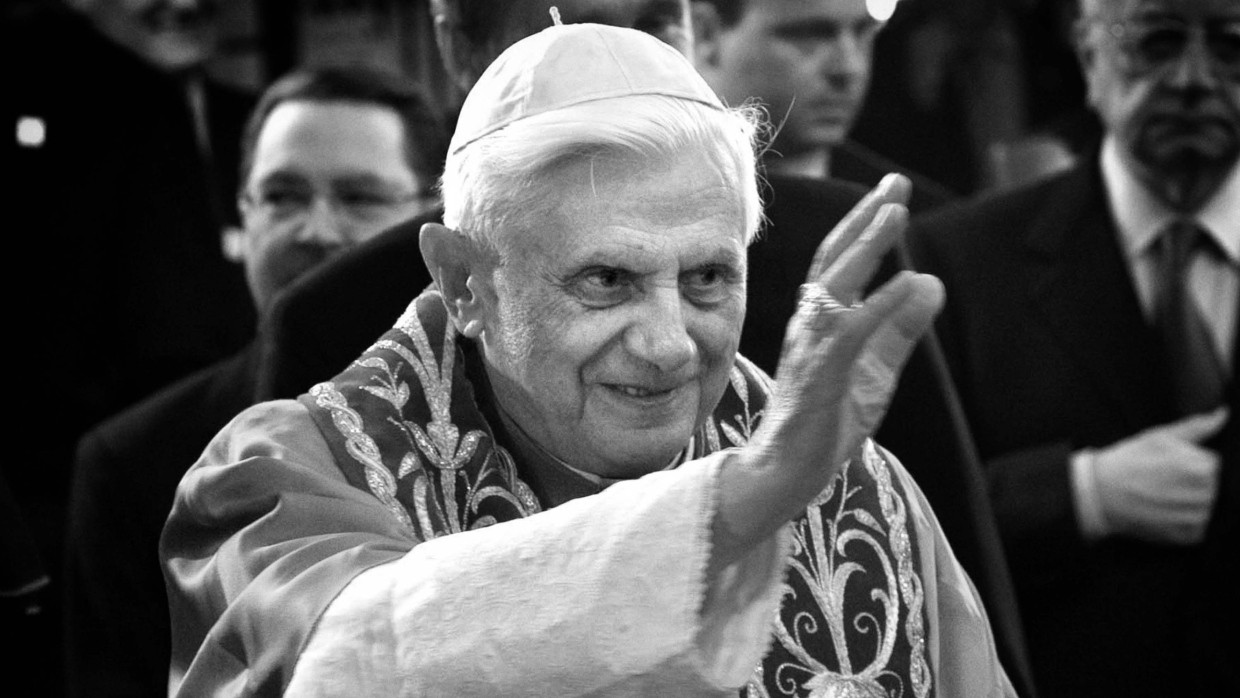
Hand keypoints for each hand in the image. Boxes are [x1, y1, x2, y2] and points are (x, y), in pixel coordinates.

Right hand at [712, 174, 944, 563]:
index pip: (839, 262)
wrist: (786, 474)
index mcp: (819, 322)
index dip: (864, 225)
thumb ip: (900, 328)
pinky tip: (907, 283)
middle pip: (834, 260)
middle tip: (897, 182)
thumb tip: (930, 282)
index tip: (893, 191)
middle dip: (865, 218)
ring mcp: (810, 349)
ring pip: (835, 286)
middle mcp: (808, 326)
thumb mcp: (875, 371)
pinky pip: (849, 333)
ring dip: (865, 246)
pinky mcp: (819, 378)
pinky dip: (879, 306)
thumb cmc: (824, 423)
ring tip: (894, 210)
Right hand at [1092, 408, 1227, 544]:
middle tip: (1167, 481)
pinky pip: (1200, 527)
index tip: (1174, 465)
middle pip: (1215, 486)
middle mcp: (1205, 495)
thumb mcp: (1160, 436)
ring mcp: (1197, 518)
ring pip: (1208, 507)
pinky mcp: (1188, 536)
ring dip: (1192, 502)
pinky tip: (1165, 511)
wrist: (1100, 493)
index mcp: (1203, 468)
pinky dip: (1186, 521)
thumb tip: (1223, 414)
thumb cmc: (1129, 460)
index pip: (1216, 464)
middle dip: (1196, 482)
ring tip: (1165, 496)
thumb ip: (1197, 426)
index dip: (1195, 462)